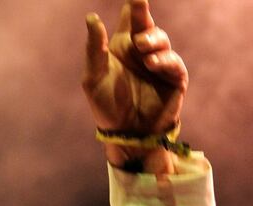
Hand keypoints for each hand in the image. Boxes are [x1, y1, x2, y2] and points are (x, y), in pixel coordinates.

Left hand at [83, 0, 187, 172]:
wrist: (124, 132)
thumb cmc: (106, 105)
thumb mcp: (93, 77)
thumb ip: (94, 49)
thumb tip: (92, 18)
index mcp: (122, 46)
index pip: (129, 18)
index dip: (132, 5)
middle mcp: (142, 50)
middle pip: (146, 22)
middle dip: (142, 10)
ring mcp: (159, 62)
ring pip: (161, 39)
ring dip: (152, 40)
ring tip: (142, 47)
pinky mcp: (174, 77)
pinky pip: (173, 62)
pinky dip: (163, 60)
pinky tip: (152, 63)